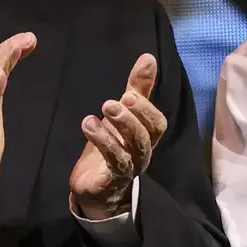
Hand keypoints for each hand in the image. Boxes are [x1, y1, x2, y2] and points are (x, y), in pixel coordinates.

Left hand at [69, 54, 167, 220]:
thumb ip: (137, 88)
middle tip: (114, 101)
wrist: (97, 188)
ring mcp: (129, 168)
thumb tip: (148, 58)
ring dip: (115, 131)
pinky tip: (89, 127)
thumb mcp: (123, 114)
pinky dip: (103, 144)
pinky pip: (114, 163)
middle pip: (146, 135)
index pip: (157, 122)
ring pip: (131, 150)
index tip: (128, 92)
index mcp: (147, 136)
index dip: (145, 107)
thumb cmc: (113, 146)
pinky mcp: (112, 180)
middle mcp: (143, 153)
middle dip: (132, 117)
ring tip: (95, 114)